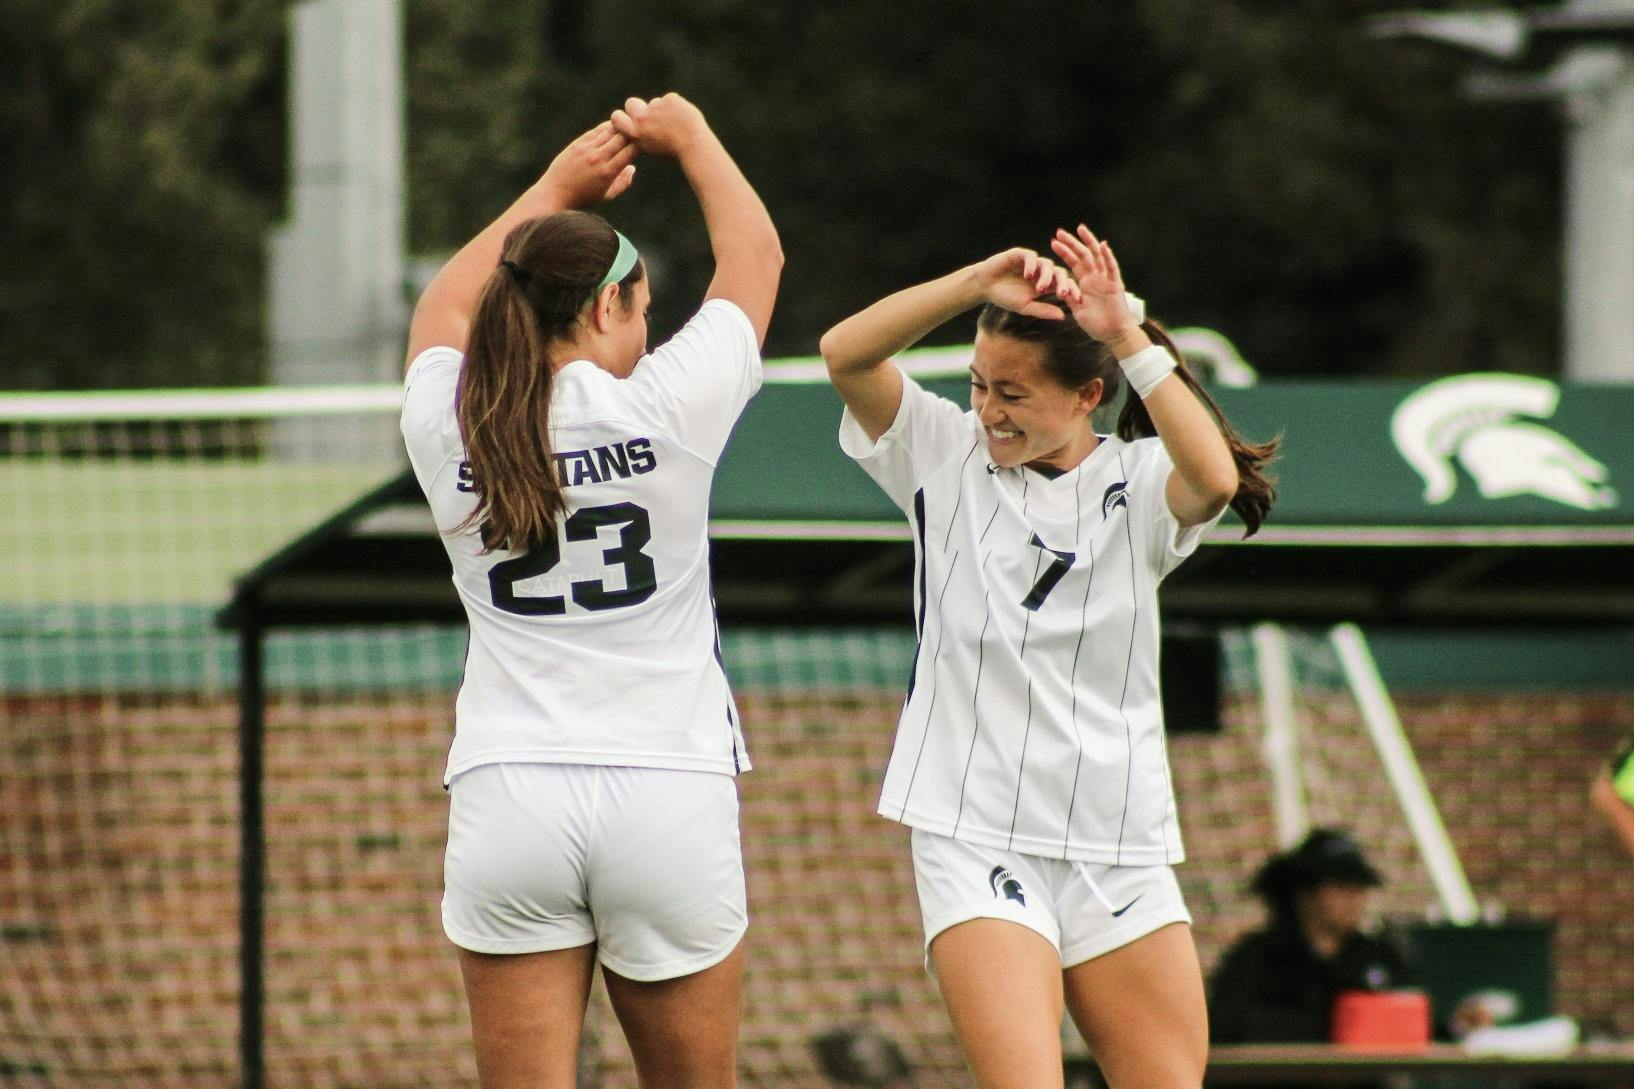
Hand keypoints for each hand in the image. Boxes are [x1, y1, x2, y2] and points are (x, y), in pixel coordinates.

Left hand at [538, 121, 637, 208]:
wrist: (555, 193)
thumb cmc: (583, 198)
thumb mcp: (606, 196)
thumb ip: (623, 183)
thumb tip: (632, 167)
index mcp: (608, 173)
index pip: (630, 151)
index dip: (640, 145)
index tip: (645, 145)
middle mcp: (598, 158)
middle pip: (622, 137)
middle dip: (632, 134)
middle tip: (640, 131)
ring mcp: (587, 149)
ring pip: (610, 131)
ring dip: (621, 128)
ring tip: (630, 126)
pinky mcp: (578, 143)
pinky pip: (597, 131)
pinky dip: (607, 127)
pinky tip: (614, 127)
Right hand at [611, 93, 709, 158]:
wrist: (694, 145)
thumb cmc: (674, 150)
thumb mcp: (650, 146)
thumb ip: (641, 133)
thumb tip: (634, 122)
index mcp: (635, 133)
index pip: (616, 117)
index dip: (621, 116)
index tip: (628, 118)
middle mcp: (642, 119)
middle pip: (631, 103)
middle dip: (637, 106)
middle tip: (650, 114)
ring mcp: (655, 107)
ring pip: (655, 103)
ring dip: (663, 109)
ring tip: (676, 124)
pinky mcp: (669, 99)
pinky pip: (670, 100)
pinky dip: (676, 106)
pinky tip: (684, 118)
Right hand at [972, 247, 1079, 320]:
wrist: (984, 286)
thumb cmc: (1005, 297)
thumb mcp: (1025, 307)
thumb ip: (1043, 310)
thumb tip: (1063, 317)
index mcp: (1047, 284)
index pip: (1064, 285)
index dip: (1072, 291)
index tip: (1077, 301)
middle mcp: (1042, 271)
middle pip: (1060, 273)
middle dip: (1063, 283)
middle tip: (1062, 294)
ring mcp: (1032, 262)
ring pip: (1047, 265)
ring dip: (1045, 277)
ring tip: (1040, 289)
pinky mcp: (1021, 254)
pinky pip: (1031, 257)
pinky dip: (1031, 265)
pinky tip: (1027, 275)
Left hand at [1050, 225, 1139, 343]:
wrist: (1113, 335)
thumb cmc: (1097, 325)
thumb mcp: (1077, 309)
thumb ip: (1070, 297)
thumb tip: (1057, 288)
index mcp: (1085, 283)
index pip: (1073, 263)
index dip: (1064, 252)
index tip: (1053, 242)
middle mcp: (1095, 278)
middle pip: (1083, 255)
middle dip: (1072, 243)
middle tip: (1059, 232)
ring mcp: (1106, 279)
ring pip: (1097, 256)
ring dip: (1089, 243)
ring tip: (1080, 229)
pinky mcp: (1115, 285)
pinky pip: (1112, 268)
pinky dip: (1108, 256)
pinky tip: (1103, 245)